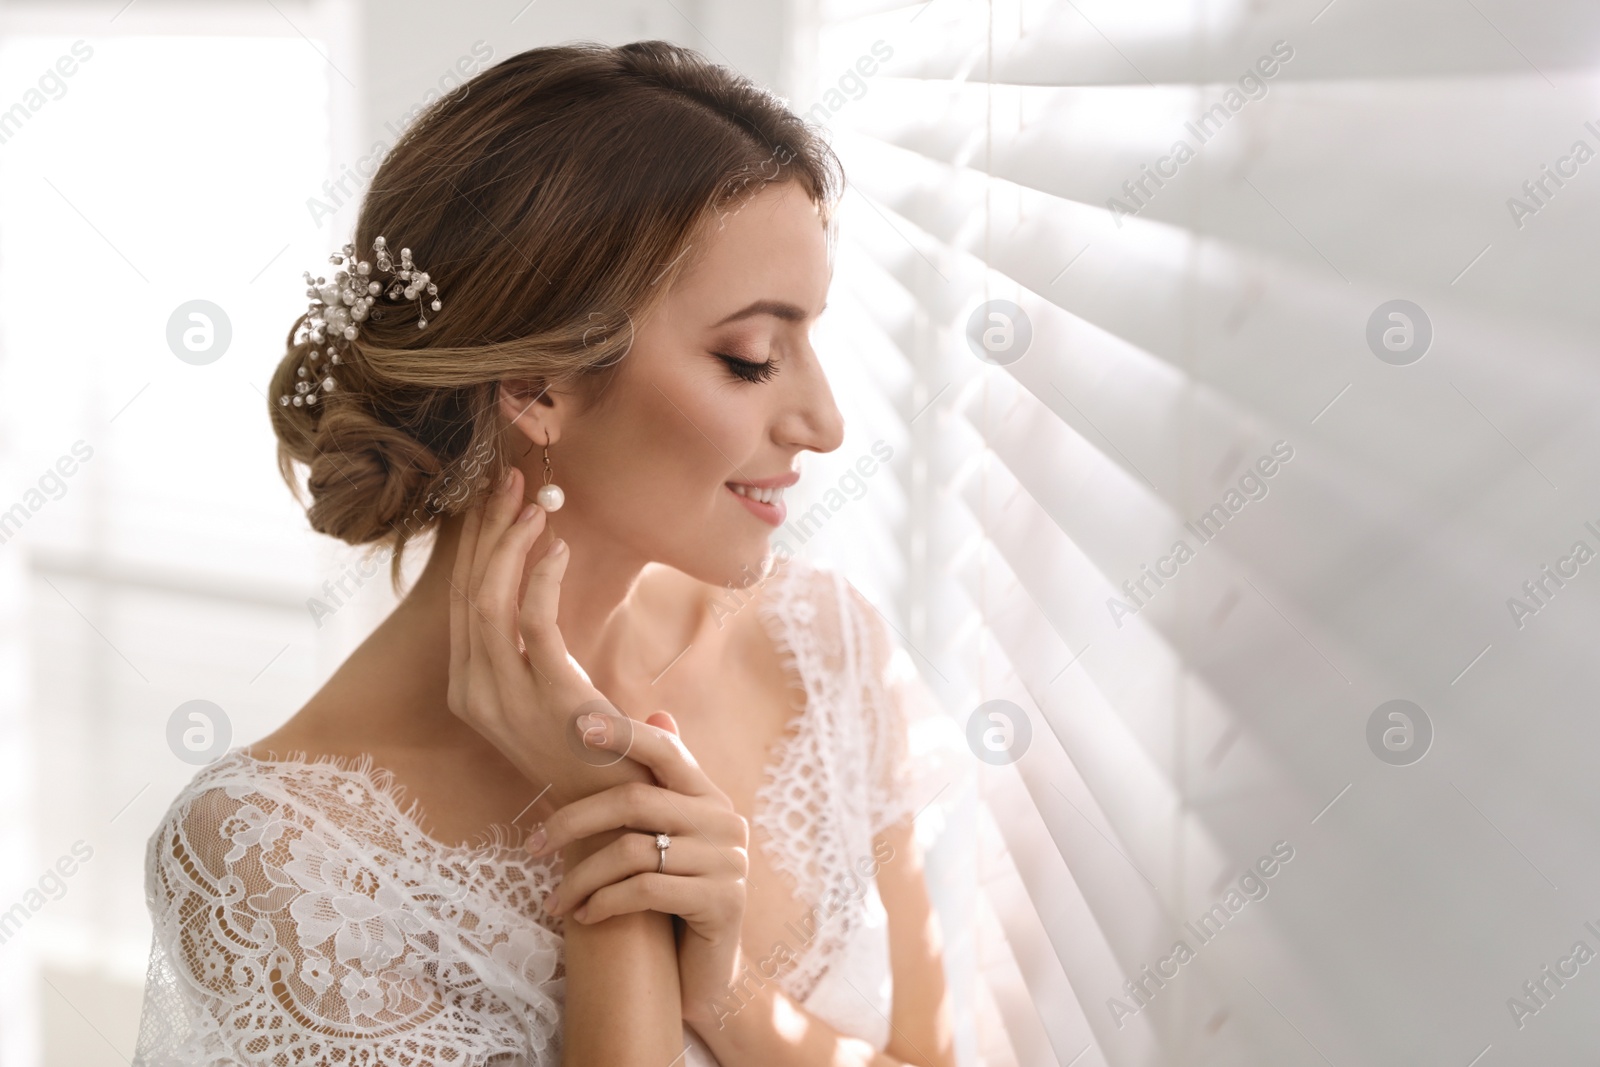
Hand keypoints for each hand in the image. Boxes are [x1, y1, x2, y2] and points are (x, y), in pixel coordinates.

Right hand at [447, 466, 648, 808]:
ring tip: (535, 503)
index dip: (473, 545)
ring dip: (510, 544)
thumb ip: (535, 640)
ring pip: (488, 600)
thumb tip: (546, 567)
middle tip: (511, 480)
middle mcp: (473, 692)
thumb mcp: (548, 692)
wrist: (619, 813)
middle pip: (467, 591)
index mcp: (468, 688)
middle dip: (486, 530)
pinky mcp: (548, 697)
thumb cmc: (590, 748)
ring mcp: (504, 699)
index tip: (494, 500)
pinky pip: (534, 622)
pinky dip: (542, 578)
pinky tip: (558, 547)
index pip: (458, 600)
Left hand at [531, 710, 748, 1026]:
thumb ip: (660, 785)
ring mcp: (728, 862)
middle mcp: (725, 822)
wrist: (708, 974)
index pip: (667, 749)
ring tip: (555, 902)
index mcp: (709, 797)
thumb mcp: (668, 839)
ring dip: (581, 878)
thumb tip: (657, 711)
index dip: (624, 734)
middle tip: (533, 847)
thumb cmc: (676, 901)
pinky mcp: (722, 902)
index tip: (577, 728)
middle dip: (574, 821)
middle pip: (635, 801)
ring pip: (633, 852)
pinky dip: (605, 902)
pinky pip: (646, 890)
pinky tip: (585, 917)